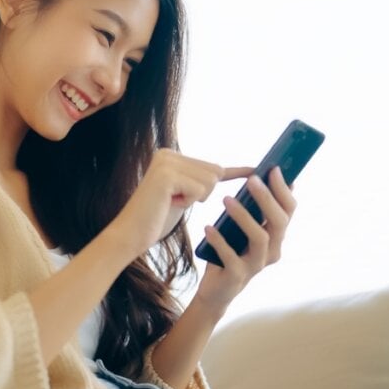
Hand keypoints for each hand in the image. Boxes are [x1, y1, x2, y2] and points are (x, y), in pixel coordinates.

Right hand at [109, 148, 252, 257]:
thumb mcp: (184, 195)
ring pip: (210, 180)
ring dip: (197, 197)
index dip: (234, 172)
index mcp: (170, 155)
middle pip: (214, 171)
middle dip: (203, 192)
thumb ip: (200, 181)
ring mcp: (166, 162)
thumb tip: (224, 170)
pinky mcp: (167, 175)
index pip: (212, 165)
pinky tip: (169, 203)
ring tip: (171, 202)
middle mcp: (167, 153)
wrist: (130, 235)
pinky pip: (200, 189)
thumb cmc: (156, 219)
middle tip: (176, 201)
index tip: (258, 169)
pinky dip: (190, 201)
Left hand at [194, 166, 296, 314]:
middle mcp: (272, 251)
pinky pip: (231, 256)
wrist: (216, 290)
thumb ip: (252, 209)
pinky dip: (220, 240)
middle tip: (252, 180)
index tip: (273, 169)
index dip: (283, 190)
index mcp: (276, 237)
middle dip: (267, 199)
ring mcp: (256, 265)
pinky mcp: (237, 276)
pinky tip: (208, 228)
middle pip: (278, 222)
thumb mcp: (242, 228)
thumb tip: (258, 176)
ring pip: (260, 238)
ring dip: (244, 216)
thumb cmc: (230, 252)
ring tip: (226, 199)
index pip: (289, 211)